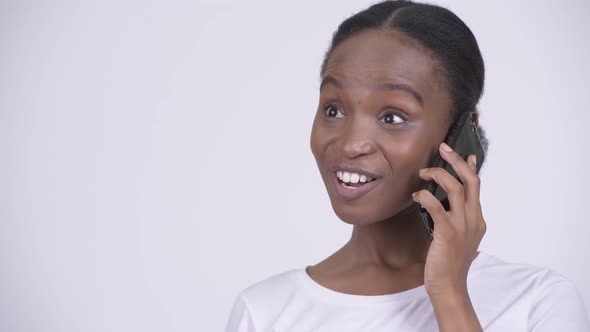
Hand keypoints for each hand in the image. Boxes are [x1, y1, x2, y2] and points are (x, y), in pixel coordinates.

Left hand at [411, 142, 485, 297]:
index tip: (467, 154)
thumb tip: (444, 202)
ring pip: (455, 188)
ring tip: (424, 171)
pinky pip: (437, 206)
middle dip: (456, 160)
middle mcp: (473, 219)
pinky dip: (425, 196)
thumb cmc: (449, 263)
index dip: (471, 168)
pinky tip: (416, 195)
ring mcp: (462, 226)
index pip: (476, 187)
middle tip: (443, 148)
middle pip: (470, 181)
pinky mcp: (447, 233)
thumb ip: (455, 219)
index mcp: (477, 220)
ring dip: (438, 174)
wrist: (449, 287)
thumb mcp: (457, 237)